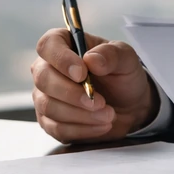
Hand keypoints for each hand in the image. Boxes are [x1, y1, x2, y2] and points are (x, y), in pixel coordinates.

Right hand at [32, 28, 158, 143]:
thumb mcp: (127, 59)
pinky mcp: (49, 120)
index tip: (82, 73)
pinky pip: (56, 127)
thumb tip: (91, 59)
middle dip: (73, 93)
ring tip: (108, 115)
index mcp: (64, 44)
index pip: (48, 45)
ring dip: (81, 114)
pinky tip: (101, 125)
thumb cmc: (122, 76)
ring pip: (48, 106)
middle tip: (100, 102)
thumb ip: (112, 54)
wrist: (130, 106)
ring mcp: (45, 96)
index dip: (61, 59)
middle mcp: (48, 68)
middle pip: (43, 78)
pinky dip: (82, 129)